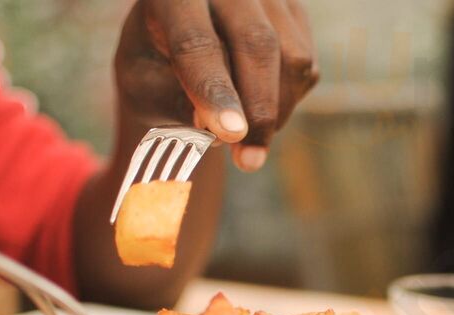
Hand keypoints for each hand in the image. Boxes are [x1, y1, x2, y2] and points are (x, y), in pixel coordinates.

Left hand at [116, 0, 317, 171]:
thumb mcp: (147, 89)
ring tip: (248, 140)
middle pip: (257, 43)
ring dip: (275, 110)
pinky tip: (258, 109)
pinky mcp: (294, 12)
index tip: (230, 134)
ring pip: (292, 57)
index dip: (215, 90)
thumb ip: (180, 106)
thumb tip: (223, 130)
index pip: (196, 41)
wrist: (173, 42)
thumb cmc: (153, 69)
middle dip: (258, 109)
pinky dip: (288, 100)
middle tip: (248, 161)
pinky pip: (306, 66)